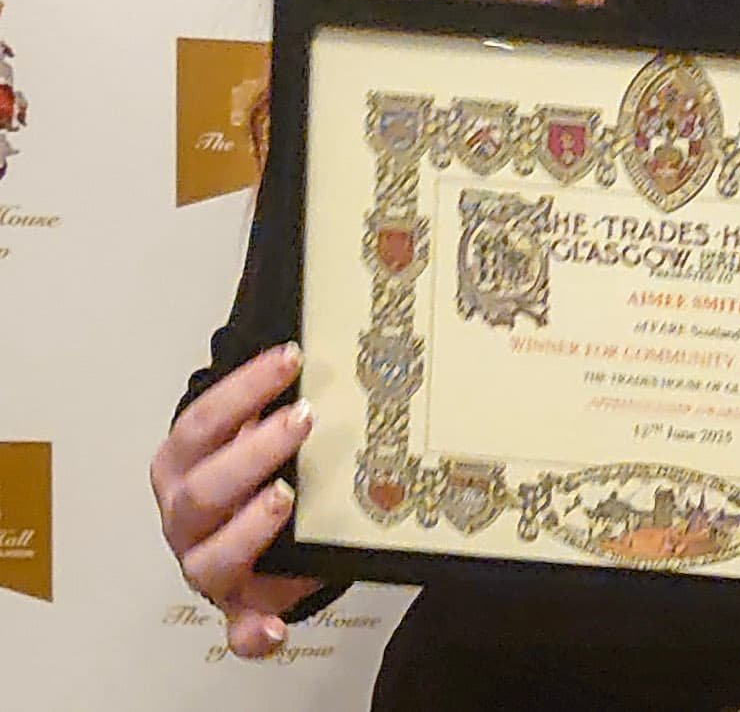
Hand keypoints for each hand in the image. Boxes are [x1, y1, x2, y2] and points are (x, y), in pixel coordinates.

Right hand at [150, 343, 322, 656]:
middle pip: (202, 489)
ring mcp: (206, 564)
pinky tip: (274, 627)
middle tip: (302, 420)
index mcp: (182, 466)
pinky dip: (253, 632)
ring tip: (286, 500)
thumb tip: (315, 350)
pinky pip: (238, 628)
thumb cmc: (247, 470)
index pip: (200, 423)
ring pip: (211, 556)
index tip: (289, 360)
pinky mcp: (237, 605)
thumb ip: (271, 398)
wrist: (243, 527)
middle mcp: (185, 516)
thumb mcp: (248, 429)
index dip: (243, 389)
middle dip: (253, 451)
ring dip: (250, 528)